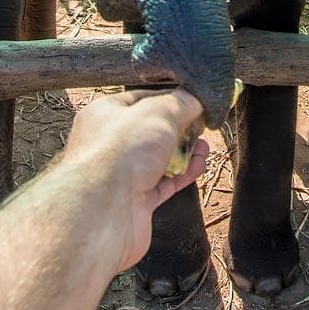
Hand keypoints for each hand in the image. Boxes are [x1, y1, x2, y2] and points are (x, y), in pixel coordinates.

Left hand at [59, 89, 210, 272]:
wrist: (104, 211)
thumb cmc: (120, 154)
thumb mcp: (157, 114)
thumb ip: (179, 103)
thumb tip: (195, 98)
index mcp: (105, 114)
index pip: (140, 99)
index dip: (168, 98)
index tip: (193, 99)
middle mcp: (111, 143)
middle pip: (152, 130)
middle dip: (180, 127)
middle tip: (202, 124)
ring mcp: (124, 173)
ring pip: (161, 158)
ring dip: (186, 152)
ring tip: (205, 146)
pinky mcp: (136, 200)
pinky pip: (165, 182)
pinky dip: (184, 174)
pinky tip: (199, 165)